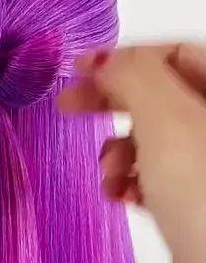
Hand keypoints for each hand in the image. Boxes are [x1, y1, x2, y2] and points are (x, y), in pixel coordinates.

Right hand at [57, 43, 205, 262]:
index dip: (127, 58)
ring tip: (109, 174)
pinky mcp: (199, 208)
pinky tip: (118, 195)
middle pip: (165, 94)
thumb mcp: (168, 120)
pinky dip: (131, 181)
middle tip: (70, 106)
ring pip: (156, 139)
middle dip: (117, 101)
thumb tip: (104, 60)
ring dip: (121, 149)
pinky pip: (157, 178)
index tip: (78, 71)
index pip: (178, 53)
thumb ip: (134, 75)